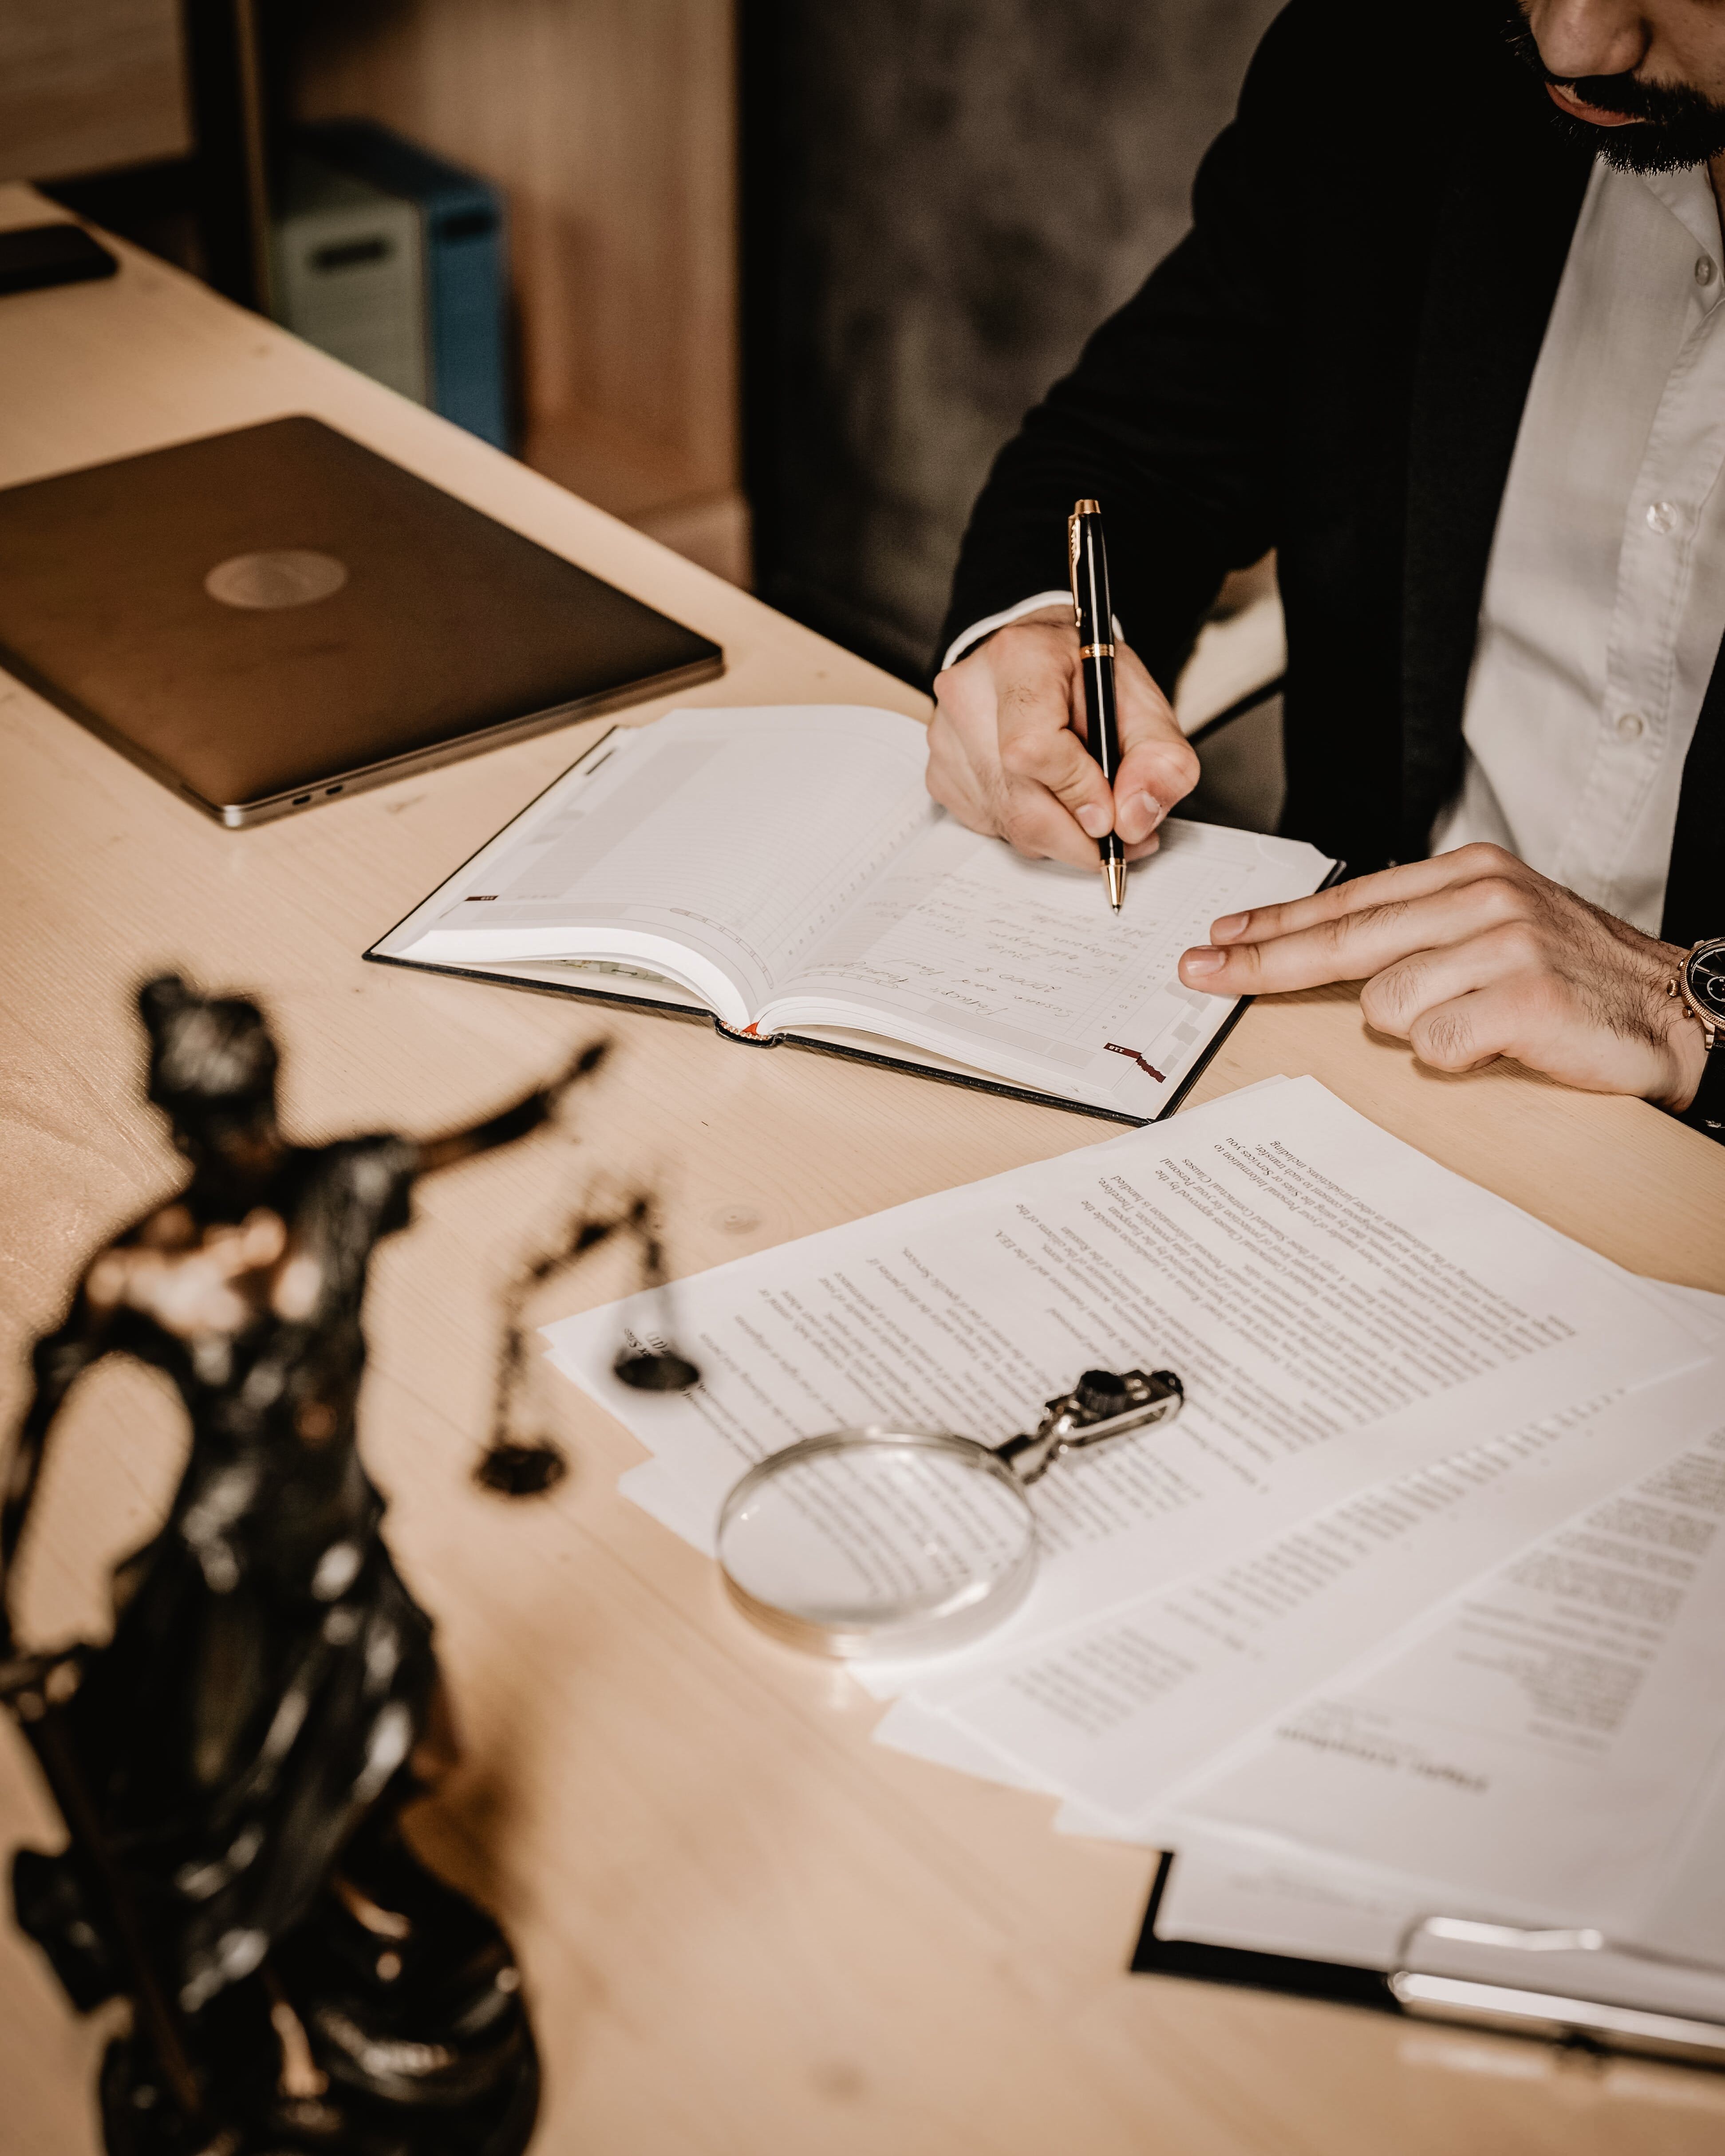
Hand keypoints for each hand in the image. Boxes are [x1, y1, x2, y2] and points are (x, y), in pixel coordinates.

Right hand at [927, 610, 1199, 868]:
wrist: (1037, 658)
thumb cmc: (1086, 677)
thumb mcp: (1143, 703)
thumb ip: (1160, 760)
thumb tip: (1133, 822)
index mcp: (1018, 660)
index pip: (1031, 749)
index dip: (1077, 792)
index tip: (1112, 815)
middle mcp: (968, 695)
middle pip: (1017, 801)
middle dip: (1077, 836)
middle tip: (1118, 837)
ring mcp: (946, 737)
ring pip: (1006, 823)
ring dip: (1056, 835)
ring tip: (1086, 805)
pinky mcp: (940, 772)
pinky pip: (989, 826)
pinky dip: (1028, 828)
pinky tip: (1046, 796)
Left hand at [1176, 843, 1707, 1108]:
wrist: (1673, 1011)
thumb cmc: (1573, 979)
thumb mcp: (1492, 930)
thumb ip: (1416, 933)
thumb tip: (1326, 951)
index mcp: (1467, 874)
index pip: (1346, 902)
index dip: (1274, 924)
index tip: (1216, 938)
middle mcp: (1481, 898)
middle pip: (1340, 939)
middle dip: (1263, 961)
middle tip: (1202, 972)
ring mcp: (1504, 945)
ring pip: (1387, 1002)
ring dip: (1415, 1026)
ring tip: (1475, 1023)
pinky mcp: (1524, 998)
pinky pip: (1436, 1042)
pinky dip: (1455, 1054)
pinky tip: (1496, 1044)